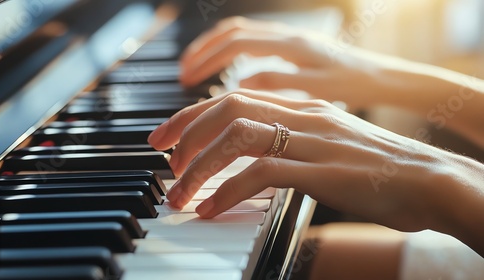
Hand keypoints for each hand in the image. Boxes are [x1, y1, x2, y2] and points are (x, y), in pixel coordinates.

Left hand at [147, 89, 470, 234]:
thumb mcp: (327, 143)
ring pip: (236, 138)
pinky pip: (261, 173)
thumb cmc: (378, 168)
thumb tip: (253, 159)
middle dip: (185, 131)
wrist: (429, 179)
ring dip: (200, 165)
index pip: (234, 98)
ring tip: (180, 191)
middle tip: (165, 160)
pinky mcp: (321, 170)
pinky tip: (212, 208)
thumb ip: (291, 142)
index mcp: (302, 108)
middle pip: (227, 108)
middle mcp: (302, 116)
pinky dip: (228, 191)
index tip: (168, 137)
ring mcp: (311, 141)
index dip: (193, 115)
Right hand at [180, 17, 385, 108]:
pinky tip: (226, 70)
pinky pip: (254, 42)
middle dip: (203, 51)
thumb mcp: (317, 88)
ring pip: (241, 34)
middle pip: (232, 33)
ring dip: (214, 49)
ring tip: (195, 70)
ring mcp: (288, 39)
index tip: (187, 78)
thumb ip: (278, 83)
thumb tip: (239, 85)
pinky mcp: (292, 47)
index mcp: (290, 45)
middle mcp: (286, 36)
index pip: (237, 43)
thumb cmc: (356, 84)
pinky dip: (232, 53)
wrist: (383, 77)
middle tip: (182, 73)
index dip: (208, 59)